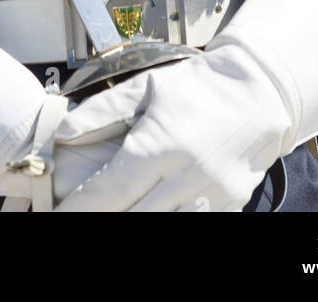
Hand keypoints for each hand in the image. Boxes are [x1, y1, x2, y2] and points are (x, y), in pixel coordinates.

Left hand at [52, 0, 317, 211]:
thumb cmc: (197, 87)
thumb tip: (61, 132)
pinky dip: (170, 224)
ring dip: (135, 225)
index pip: (109, 191)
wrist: (258, 93)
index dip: (80, 209)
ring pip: (164, 229)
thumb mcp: (146, 87)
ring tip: (115, 216)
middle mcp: (184, 176)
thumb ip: (102, 112)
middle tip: (77, 220)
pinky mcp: (228, 207)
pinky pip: (193, 226)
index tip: (58, 215)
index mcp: (159, 144)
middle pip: (132, 218)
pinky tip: (150, 214)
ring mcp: (209, 196)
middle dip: (101, 221)